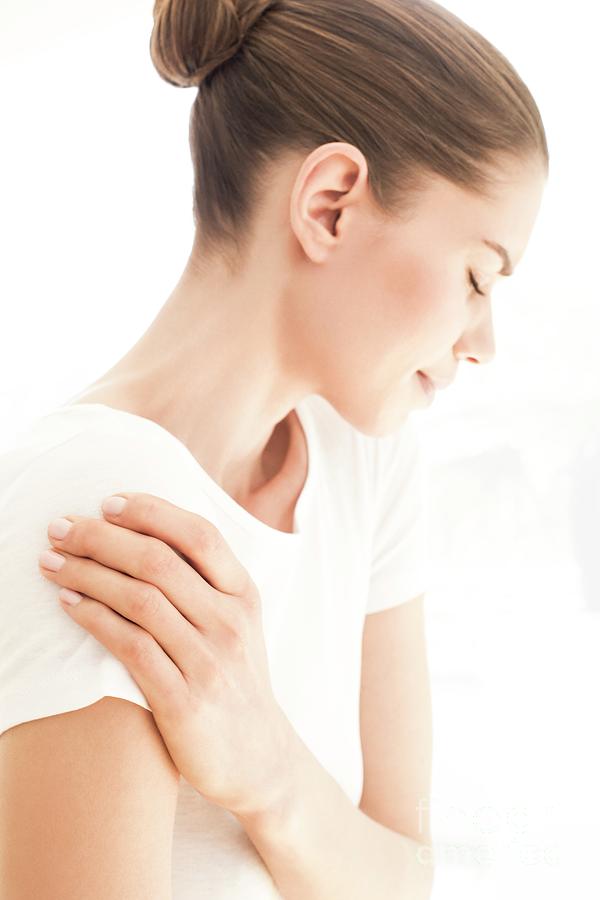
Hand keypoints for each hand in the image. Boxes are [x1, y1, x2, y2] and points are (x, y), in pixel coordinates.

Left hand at [38, 492, 295, 820]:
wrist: (259, 757)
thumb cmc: (235, 679)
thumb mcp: (237, 622)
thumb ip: (205, 580)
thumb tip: (148, 530)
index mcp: (244, 594)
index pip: (199, 535)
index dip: (151, 511)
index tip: (107, 501)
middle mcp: (230, 621)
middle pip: (159, 561)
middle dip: (102, 537)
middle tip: (60, 527)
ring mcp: (209, 661)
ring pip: (140, 599)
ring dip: (88, 574)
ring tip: (51, 562)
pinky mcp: (184, 701)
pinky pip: (131, 648)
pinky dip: (94, 619)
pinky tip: (69, 605)